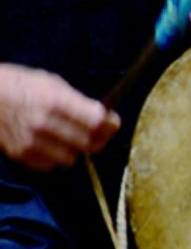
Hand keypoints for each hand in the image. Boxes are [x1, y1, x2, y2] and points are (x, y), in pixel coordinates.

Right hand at [0, 63, 118, 168]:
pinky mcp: (19, 154)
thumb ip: (77, 101)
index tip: (112, 122)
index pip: (96, 121)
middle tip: (98, 132)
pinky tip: (52, 144)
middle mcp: (44, 124)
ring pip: (71, 158)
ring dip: (76, 149)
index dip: (110, 124)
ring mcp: (31, 142)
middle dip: (99, 138)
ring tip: (71, 137)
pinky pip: (50, 165)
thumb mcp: (51, 83)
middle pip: (89, 143)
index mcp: (55, 101)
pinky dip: (55, 157)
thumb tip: (103, 116)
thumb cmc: (20, 84)